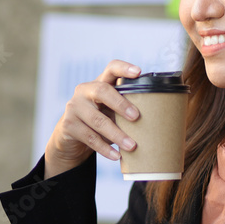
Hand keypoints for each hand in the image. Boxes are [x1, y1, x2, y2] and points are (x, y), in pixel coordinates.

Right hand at [44, 60, 141, 178]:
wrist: (71, 138)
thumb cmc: (99, 121)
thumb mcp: (111, 111)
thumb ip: (125, 109)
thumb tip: (156, 118)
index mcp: (99, 83)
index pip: (111, 68)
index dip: (124, 68)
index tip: (139, 72)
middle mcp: (84, 91)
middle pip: (102, 91)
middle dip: (121, 104)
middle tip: (136, 117)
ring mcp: (74, 106)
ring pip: (97, 120)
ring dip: (117, 134)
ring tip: (132, 146)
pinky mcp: (68, 124)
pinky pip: (90, 137)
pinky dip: (104, 148)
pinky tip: (116, 156)